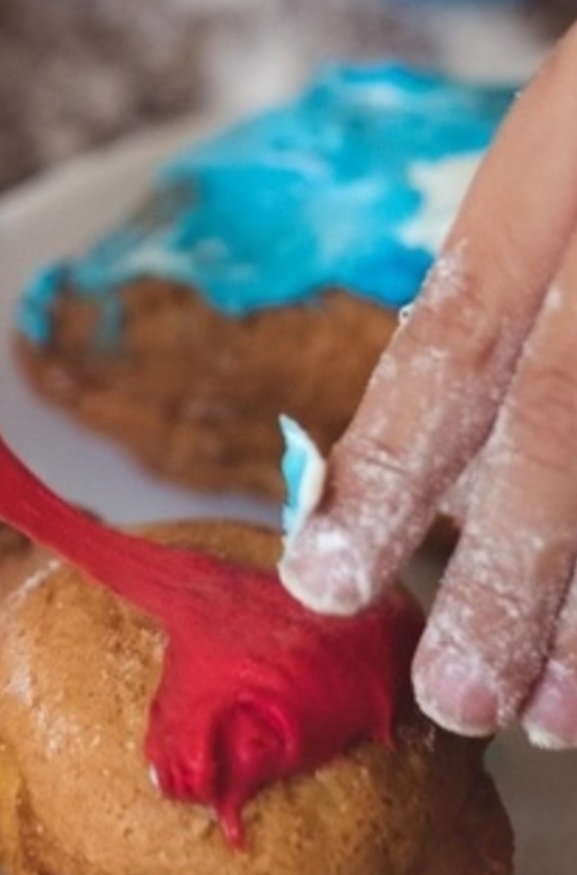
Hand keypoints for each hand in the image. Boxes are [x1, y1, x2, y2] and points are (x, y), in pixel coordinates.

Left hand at [280, 28, 576, 746]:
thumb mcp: (554, 171)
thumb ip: (505, 307)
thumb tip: (437, 493)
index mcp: (560, 158)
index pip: (458, 335)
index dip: (390, 468)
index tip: (323, 581)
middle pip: (568, 419)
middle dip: (515, 576)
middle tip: (456, 700)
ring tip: (562, 716)